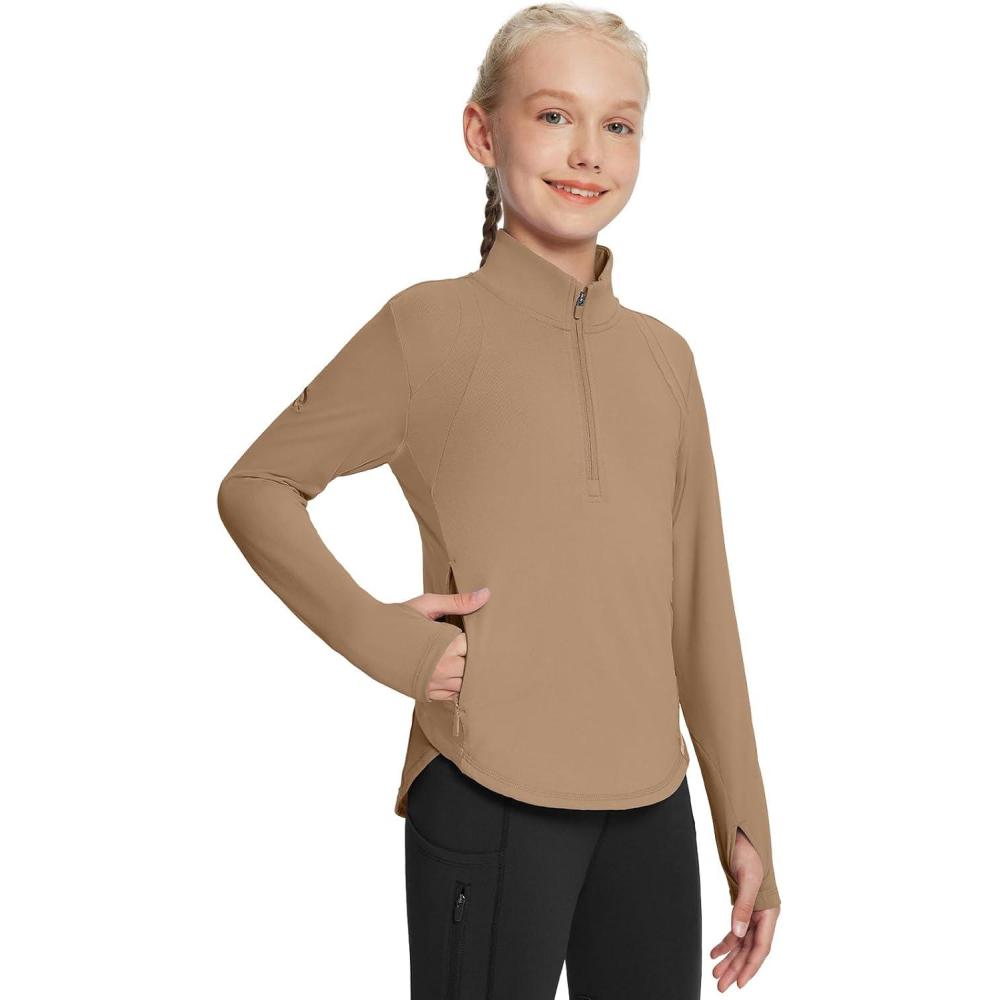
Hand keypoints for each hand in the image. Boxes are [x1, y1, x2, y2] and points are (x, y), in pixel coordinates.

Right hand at [404, 587, 490, 700]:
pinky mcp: (423, 692)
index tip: (482, 634)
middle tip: (475, 649)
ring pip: (465, 686)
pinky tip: (453, 674)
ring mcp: (433, 683)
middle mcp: (443, 667)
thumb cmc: (397, 616)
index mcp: (447, 644)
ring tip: (463, 660)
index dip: (481, 641)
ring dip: (467, 674)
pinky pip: (450, 696)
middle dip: (476, 659)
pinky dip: (455, 687)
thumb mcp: (428, 605)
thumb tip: (486, 594)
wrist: (365, 634)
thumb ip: (459, 602)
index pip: (478, 648)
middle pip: (475, 669)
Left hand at [710, 828, 778, 989]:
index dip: (751, 967)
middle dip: (736, 968)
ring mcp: (753, 912)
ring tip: (716, 974)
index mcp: (769, 912)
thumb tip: (738, 933)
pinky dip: (726, 943)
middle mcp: (763, 915)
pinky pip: (736, 931)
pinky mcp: (743, 907)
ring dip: (730, 958)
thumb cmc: (749, 853)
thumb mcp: (746, 878)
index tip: (740, 984)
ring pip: (742, 943)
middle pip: (750, 949)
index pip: (761, 947)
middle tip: (721, 985)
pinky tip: (715, 953)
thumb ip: (743, 907)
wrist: (742, 835)